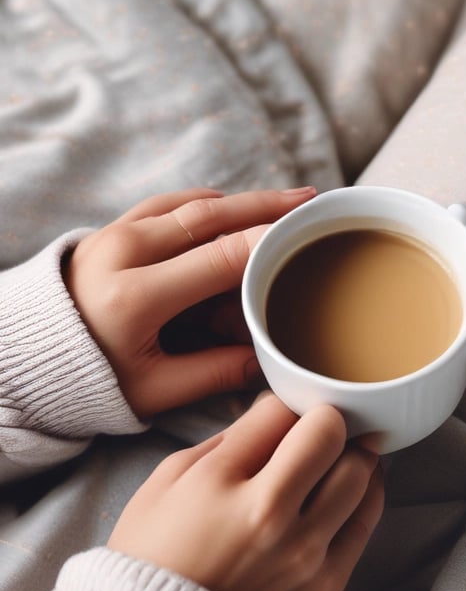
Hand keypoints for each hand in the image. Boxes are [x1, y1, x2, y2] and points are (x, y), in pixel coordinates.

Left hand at [64, 186, 316, 418]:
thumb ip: (218, 373)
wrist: (29, 361)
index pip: (218, 258)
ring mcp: (114, 236)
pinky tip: (233, 209)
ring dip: (240, 200)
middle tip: (311, 202)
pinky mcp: (111, 232)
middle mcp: (123, 253)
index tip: (308, 238)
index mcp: (135, 296)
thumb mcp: (157, 390)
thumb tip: (273, 359)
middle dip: (265, 207)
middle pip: (209, 216)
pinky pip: (167, 205)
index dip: (268, 246)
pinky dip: (205, 204)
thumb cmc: (92, 381)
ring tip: (284, 203)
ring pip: (190, 204)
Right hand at [107, 395, 384, 590]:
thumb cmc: (153, 558)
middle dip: (329, 420)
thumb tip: (275, 415)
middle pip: (331, 436)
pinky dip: (366, 494)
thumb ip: (226, 442)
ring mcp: (305, 553)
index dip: (286, 404)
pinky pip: (366, 521)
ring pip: (360, 475)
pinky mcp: (327, 584)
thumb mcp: (166, 482)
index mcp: (221, 483)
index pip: (281, 413)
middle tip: (322, 425)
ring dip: (355, 453)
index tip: (285, 414)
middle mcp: (270, 515)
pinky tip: (355, 484)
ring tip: (343, 450)